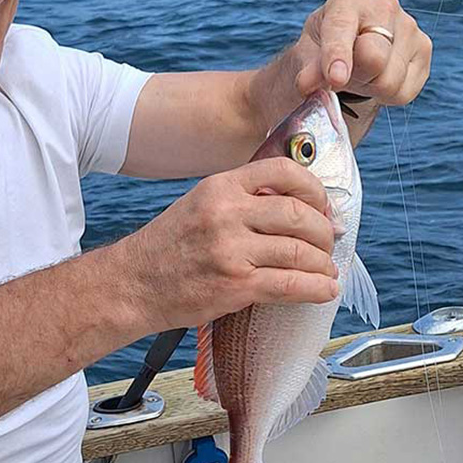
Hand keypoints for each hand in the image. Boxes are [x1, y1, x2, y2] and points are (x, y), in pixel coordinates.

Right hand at [122, 157, 338, 329]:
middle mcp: (227, 212)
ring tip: (326, 271)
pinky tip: (323, 291)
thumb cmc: (170, 247)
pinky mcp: (236, 284)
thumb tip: (296, 208)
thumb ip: (243, 200)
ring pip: (301, 251)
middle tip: (329, 243)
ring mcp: (232, 249)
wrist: (134, 283)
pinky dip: (316, 289)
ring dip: (323, 264)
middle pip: (300, 214)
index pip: (284, 171)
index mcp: (221, 186)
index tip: (323, 207)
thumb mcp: (202, 204)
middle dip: (324, 232)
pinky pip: (291, 285)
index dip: (315, 189)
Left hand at [294, 0, 431, 103]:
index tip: (335, 78)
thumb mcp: (307, 55)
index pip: (342, 28)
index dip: (338, 55)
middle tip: (340, 77)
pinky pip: (403, 92)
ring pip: (389, 81)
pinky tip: (375, 78)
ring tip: (358, 74)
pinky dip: (384, 95)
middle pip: (373, 58)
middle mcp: (385, 6)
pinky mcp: (424, 50)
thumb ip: (307, 69)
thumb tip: (307, 85)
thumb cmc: (324, 48)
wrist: (348, 53)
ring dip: (368, 88)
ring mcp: (410, 27)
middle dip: (353, 78)